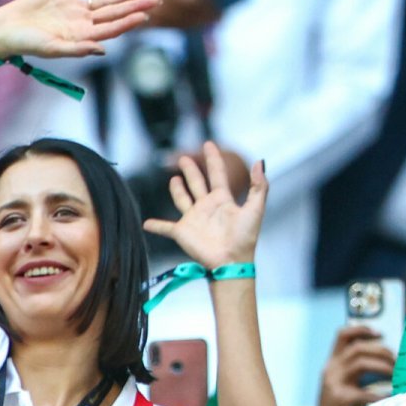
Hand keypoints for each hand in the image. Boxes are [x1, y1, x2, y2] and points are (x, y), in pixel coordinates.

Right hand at [0, 0, 159, 60]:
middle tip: (157, 0)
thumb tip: (102, 50)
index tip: (145, 16)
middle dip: (136, 7)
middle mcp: (83, 23)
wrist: (7, 29)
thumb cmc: (28, 44)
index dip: (129, 22)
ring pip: (106, 0)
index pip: (112, 29)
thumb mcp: (53, 49)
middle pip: (115, 13)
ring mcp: (75, 8)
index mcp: (83, 37)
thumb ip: (78, 49)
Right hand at [143, 141, 267, 270]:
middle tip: (185, 158)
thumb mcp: (255, 209)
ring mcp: (194, 219)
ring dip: (177, 190)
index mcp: (223, 200)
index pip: (217, 173)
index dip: (213, 158)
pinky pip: (166, 228)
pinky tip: (146, 224)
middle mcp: (207, 207)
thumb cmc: (244, 238)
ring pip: (182, 199)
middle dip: (191, 170)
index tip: (209, 144)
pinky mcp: (182, 232)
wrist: (231, 262)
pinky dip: (156, 226)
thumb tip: (259, 162)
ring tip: (174, 179)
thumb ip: (259, 186)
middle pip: (197, 183)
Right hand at [314, 326, 396, 405]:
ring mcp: (334, 383)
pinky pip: (365, 392)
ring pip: (360, 362)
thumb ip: (357, 371)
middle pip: (357, 348)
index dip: (360, 329)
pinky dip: (381, 395)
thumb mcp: (344, 384)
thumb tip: (387, 359)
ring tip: (396, 374)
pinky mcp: (340, 399)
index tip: (379, 332)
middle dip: (381, 351)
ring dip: (382, 366)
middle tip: (397, 360)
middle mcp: (331, 369)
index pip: (342, 335)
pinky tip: (391, 398)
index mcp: (332, 363)